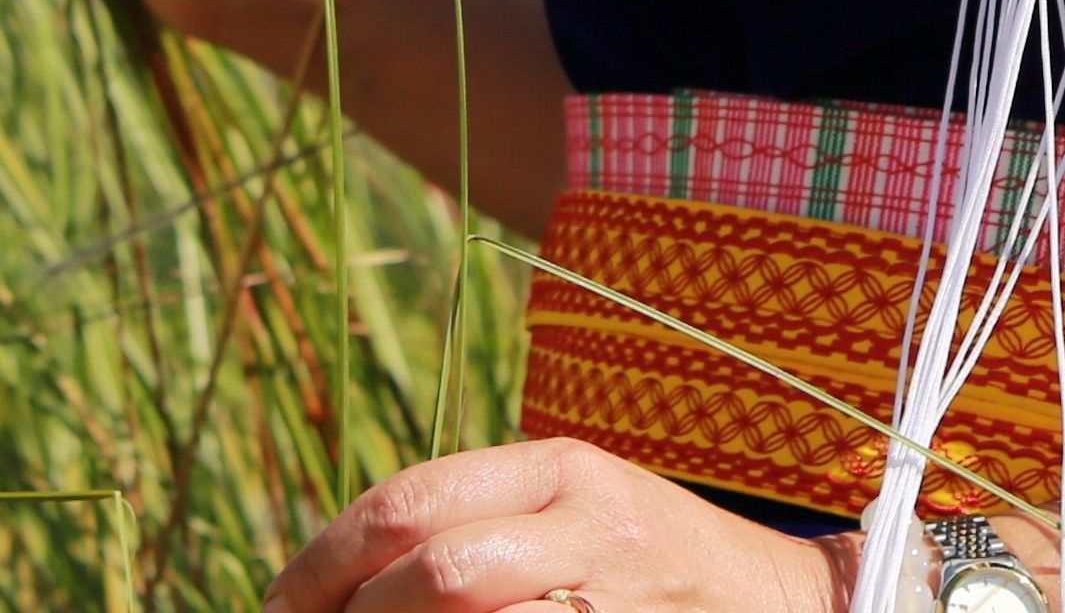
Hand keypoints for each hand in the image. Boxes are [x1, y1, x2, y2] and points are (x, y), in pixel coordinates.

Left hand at [258, 440, 848, 612]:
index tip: (277, 610)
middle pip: (432, 569)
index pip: (407, 502)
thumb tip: (341, 580)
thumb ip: (476, 527)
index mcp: (559, 467)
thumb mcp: (569, 513)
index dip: (318, 565)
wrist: (787, 600)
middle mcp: (588, 523)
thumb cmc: (649, 564)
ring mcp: (614, 592)